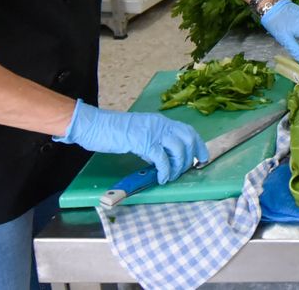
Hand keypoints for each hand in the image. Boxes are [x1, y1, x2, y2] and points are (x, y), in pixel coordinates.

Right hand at [56, 101, 207, 182]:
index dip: (199, 145)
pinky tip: (162, 178)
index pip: (188, 130)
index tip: (202, 159)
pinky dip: (165, 171)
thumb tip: (163, 158)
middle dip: (190, 158)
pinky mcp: (143, 142)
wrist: (96, 126)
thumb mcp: (140, 134)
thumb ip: (153, 143)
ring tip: (171, 176)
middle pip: (187, 139)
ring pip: (178, 149)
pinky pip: (162, 159)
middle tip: (185, 171)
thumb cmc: (114, 132)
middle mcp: (160, 124)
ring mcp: (152, 132)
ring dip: (178, 166)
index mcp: (161, 121)